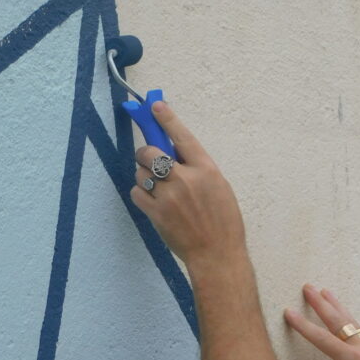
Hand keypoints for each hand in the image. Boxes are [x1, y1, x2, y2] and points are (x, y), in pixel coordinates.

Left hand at [130, 102, 245, 264]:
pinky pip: (136, 192)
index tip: (155, 105)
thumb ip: (198, 169)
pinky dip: (141, 194)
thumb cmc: (223, 223)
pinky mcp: (157, 213)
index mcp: (207, 170)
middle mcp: (186, 179)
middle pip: (149, 152)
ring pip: (140, 173)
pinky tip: (153, 201)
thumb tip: (175, 153)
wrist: (217, 254)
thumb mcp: (219, 188)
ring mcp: (169, 196)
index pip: (182, 136)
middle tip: (150, 161)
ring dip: (144, 176)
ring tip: (157, 188)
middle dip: (145, 154)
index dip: (167, 118)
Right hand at [284, 286, 359, 359]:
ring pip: (349, 321)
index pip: (322, 339)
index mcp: (352, 359)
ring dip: (335, 305)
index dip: (303, 326)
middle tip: (307, 287)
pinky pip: (357, 328)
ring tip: (325, 291)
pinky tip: (346, 318)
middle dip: (319, 303)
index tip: (289, 312)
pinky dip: (348, 318)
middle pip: (336, 320)